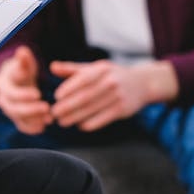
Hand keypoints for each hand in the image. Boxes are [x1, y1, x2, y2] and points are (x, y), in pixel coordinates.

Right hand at [0, 46, 52, 134]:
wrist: (18, 79)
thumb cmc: (22, 69)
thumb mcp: (24, 63)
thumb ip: (24, 60)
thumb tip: (23, 51)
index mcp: (2, 85)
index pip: (11, 93)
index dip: (23, 95)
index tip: (38, 94)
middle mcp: (2, 99)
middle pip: (13, 108)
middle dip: (30, 110)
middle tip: (46, 108)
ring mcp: (8, 110)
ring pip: (18, 119)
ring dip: (33, 120)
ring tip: (49, 118)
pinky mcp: (16, 118)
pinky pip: (22, 126)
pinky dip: (32, 128)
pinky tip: (43, 126)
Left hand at [50, 60, 177, 131]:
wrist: (141, 84)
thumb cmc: (111, 75)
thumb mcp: (94, 68)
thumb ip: (72, 69)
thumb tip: (52, 67)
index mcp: (101, 69)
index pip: (83, 79)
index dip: (69, 88)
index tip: (56, 97)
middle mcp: (111, 82)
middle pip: (86, 96)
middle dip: (68, 106)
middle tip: (54, 113)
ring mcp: (118, 96)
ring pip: (93, 109)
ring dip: (75, 117)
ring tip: (62, 122)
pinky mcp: (122, 110)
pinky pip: (103, 119)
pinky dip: (90, 124)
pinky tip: (80, 126)